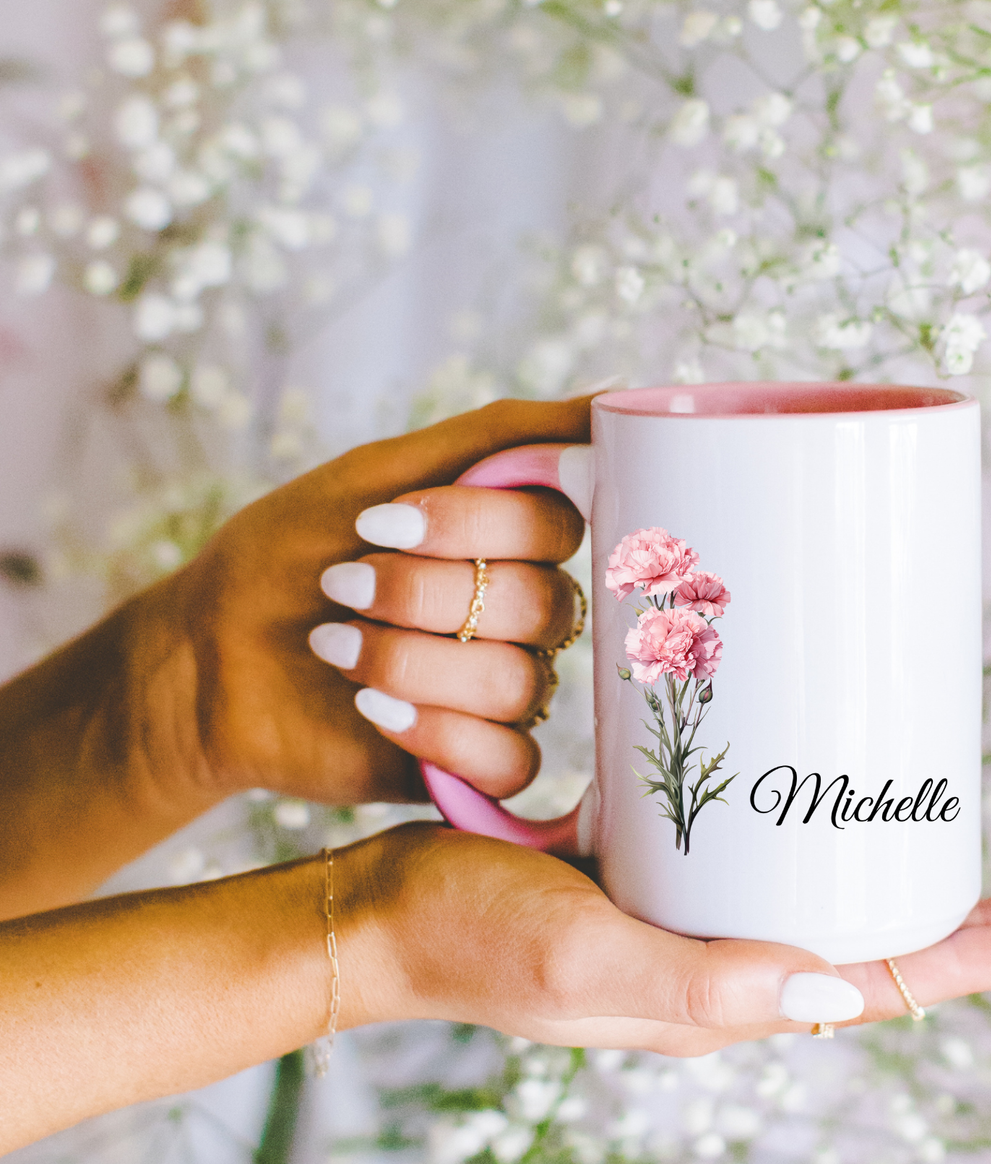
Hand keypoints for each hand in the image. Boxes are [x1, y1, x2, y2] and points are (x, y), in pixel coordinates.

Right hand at [0, 818, 990, 1152]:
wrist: (377, 908)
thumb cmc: (467, 940)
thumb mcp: (583, 960)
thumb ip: (699, 984)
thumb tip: (838, 994)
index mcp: (725, 997)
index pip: (882, 987)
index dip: (982, 958)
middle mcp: (726, 960)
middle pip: (874, 943)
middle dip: (969, 921)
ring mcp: (695, 913)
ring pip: (823, 892)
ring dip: (897, 865)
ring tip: (965, 822)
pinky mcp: (658, 865)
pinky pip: (760, 850)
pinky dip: (812, 818)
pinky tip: (830, 771)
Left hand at [165, 397, 588, 805]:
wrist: (204, 658)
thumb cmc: (289, 556)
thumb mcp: (380, 473)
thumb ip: (501, 439)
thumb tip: (612, 399)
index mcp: (513, 544)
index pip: (560, 526)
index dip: (474, 526)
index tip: (378, 522)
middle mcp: (525, 617)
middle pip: (544, 605)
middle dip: (422, 594)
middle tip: (340, 585)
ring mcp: (507, 692)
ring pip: (520, 684)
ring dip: (410, 660)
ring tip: (334, 647)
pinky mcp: (480, 764)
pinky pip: (513, 763)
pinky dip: (439, 733)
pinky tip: (373, 709)